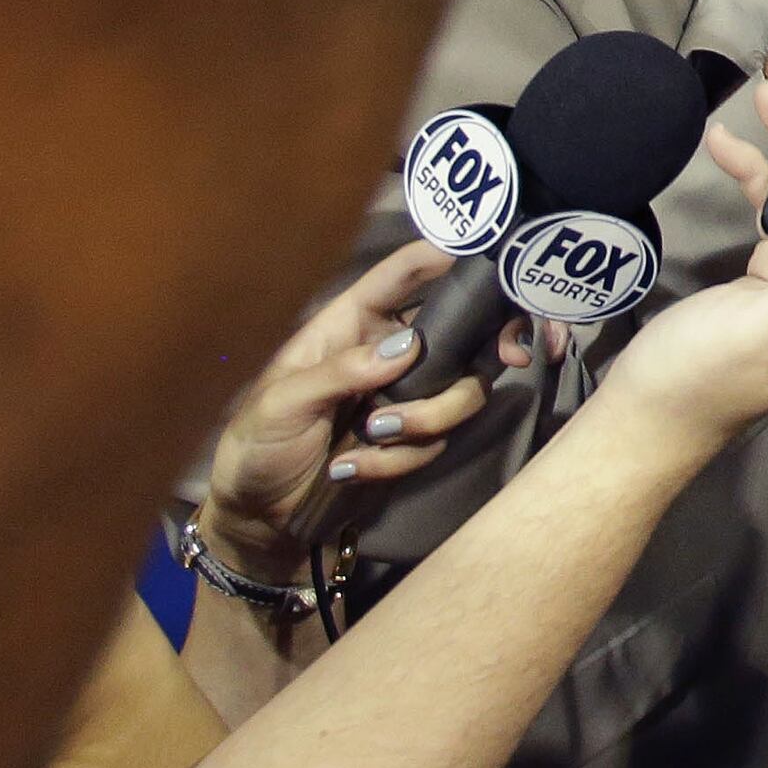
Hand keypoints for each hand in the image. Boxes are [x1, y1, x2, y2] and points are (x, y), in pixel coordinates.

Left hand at [197, 242, 519, 578]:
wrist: (259, 513)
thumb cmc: (257, 442)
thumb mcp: (283, 402)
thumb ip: (340, 371)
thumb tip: (407, 346)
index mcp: (352, 323)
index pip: (402, 274)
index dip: (442, 254)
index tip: (485, 256)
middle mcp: (389, 352)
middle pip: (461, 332)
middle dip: (488, 344)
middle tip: (511, 354)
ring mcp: (406, 396)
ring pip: (461, 392)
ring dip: (426, 419)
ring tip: (372, 438)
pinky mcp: (412, 440)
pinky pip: (437, 441)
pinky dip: (398, 460)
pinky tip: (351, 469)